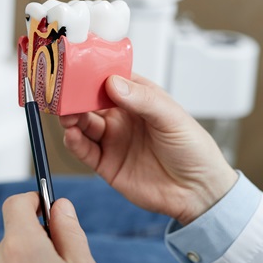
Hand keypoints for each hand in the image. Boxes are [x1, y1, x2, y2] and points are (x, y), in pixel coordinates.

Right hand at [59, 74, 237, 224]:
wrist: (198, 194)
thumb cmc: (194, 151)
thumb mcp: (173, 118)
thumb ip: (143, 99)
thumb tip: (113, 83)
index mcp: (140, 99)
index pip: (111, 79)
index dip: (94, 73)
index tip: (78, 69)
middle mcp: (123, 117)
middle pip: (91, 101)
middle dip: (76, 96)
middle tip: (64, 93)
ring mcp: (113, 140)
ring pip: (83, 124)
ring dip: (72, 117)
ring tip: (66, 115)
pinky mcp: (106, 164)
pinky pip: (84, 150)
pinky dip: (74, 141)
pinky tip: (72, 135)